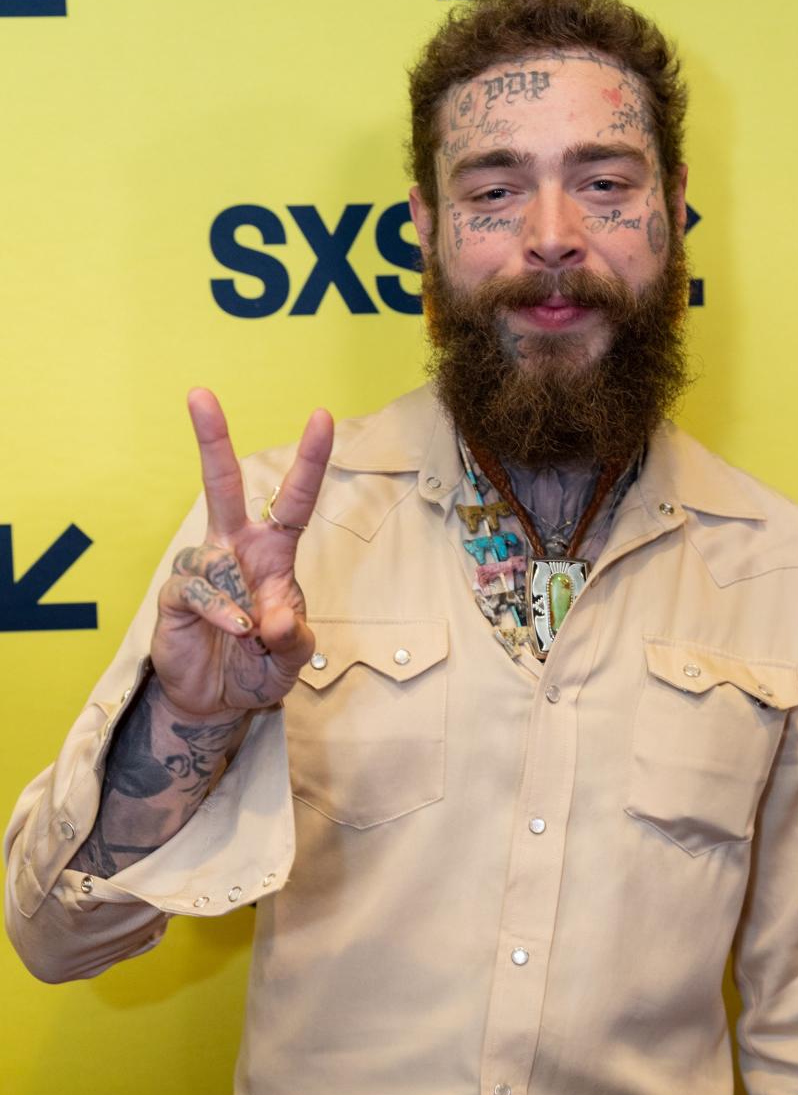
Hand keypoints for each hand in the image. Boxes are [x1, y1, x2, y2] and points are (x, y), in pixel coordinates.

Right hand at [151, 389, 333, 718]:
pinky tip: (235, 630)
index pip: (293, 500)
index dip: (309, 460)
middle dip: (211, 439)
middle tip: (199, 394)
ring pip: (214, 556)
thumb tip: (275, 619)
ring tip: (251, 636)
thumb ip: (294, 637)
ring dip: (240, 601)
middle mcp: (236, 550)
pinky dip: (221, 612)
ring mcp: (204, 569)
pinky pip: (198, 590)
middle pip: (223, 484)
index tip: (321, 416)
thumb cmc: (262, 665)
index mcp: (274, 554)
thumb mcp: (295, 657)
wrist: (220, 700)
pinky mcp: (177, 595)